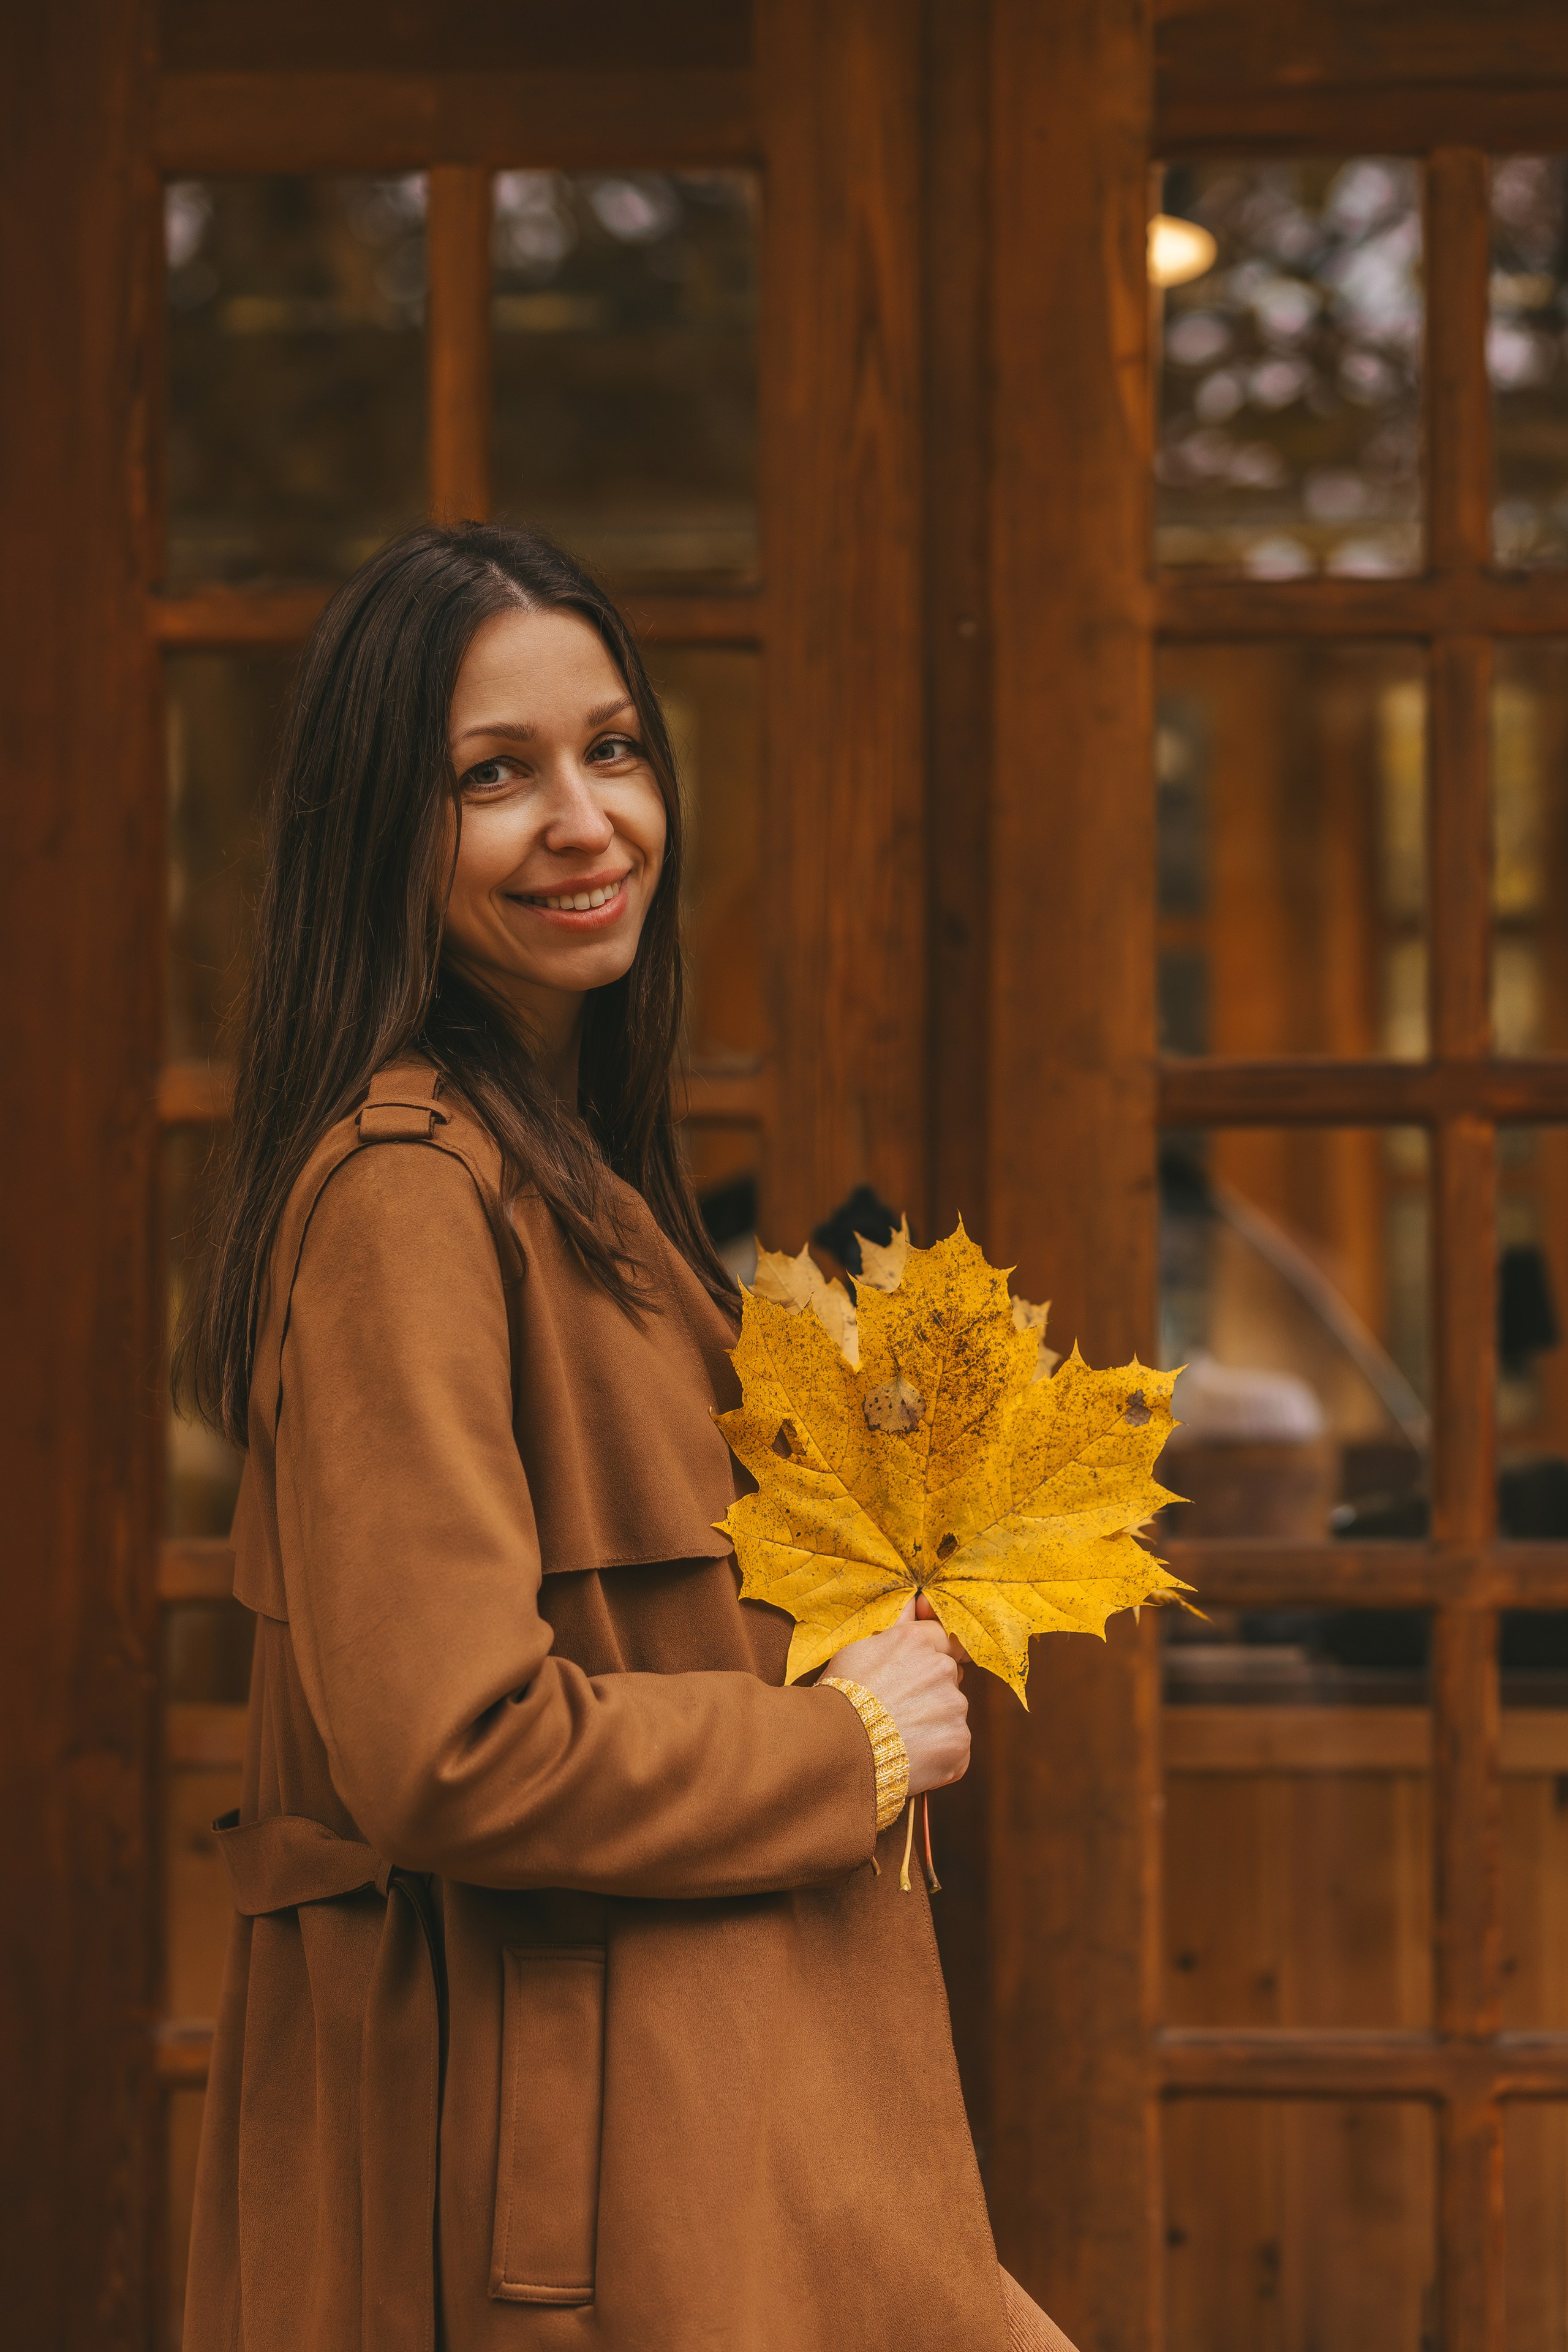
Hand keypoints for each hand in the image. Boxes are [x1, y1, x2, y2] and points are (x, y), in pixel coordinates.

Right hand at [823, 1596, 969, 1795]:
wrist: (834, 1748)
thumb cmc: (839, 1697)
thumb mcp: (859, 1652)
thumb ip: (896, 1629)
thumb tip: (914, 1602)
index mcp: (918, 1641)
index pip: (944, 1638)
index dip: (931, 1658)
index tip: (916, 1676)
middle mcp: (942, 1668)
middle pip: (948, 1678)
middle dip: (930, 1693)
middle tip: (897, 1712)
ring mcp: (954, 1707)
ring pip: (951, 1714)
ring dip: (934, 1725)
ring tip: (898, 1739)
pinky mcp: (958, 1743)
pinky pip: (954, 1747)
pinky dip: (939, 1755)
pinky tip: (910, 1759)